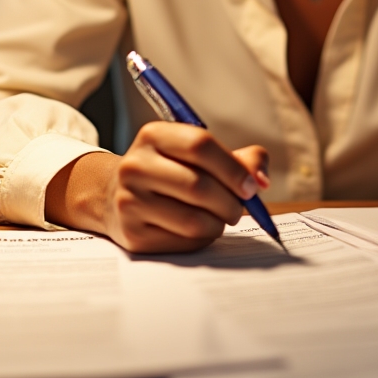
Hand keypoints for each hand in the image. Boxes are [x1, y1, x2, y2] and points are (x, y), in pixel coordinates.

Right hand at [45, 124, 269, 252]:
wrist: (115, 196)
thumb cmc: (171, 170)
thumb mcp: (196, 153)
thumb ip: (238, 159)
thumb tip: (262, 179)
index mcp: (153, 135)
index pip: (200, 145)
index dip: (233, 168)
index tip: (252, 186)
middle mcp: (135, 166)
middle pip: (199, 186)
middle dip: (231, 202)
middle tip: (239, 207)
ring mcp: (130, 202)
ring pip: (194, 219)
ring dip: (219, 223)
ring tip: (220, 218)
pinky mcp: (132, 235)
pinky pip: (183, 242)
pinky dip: (202, 238)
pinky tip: (199, 229)